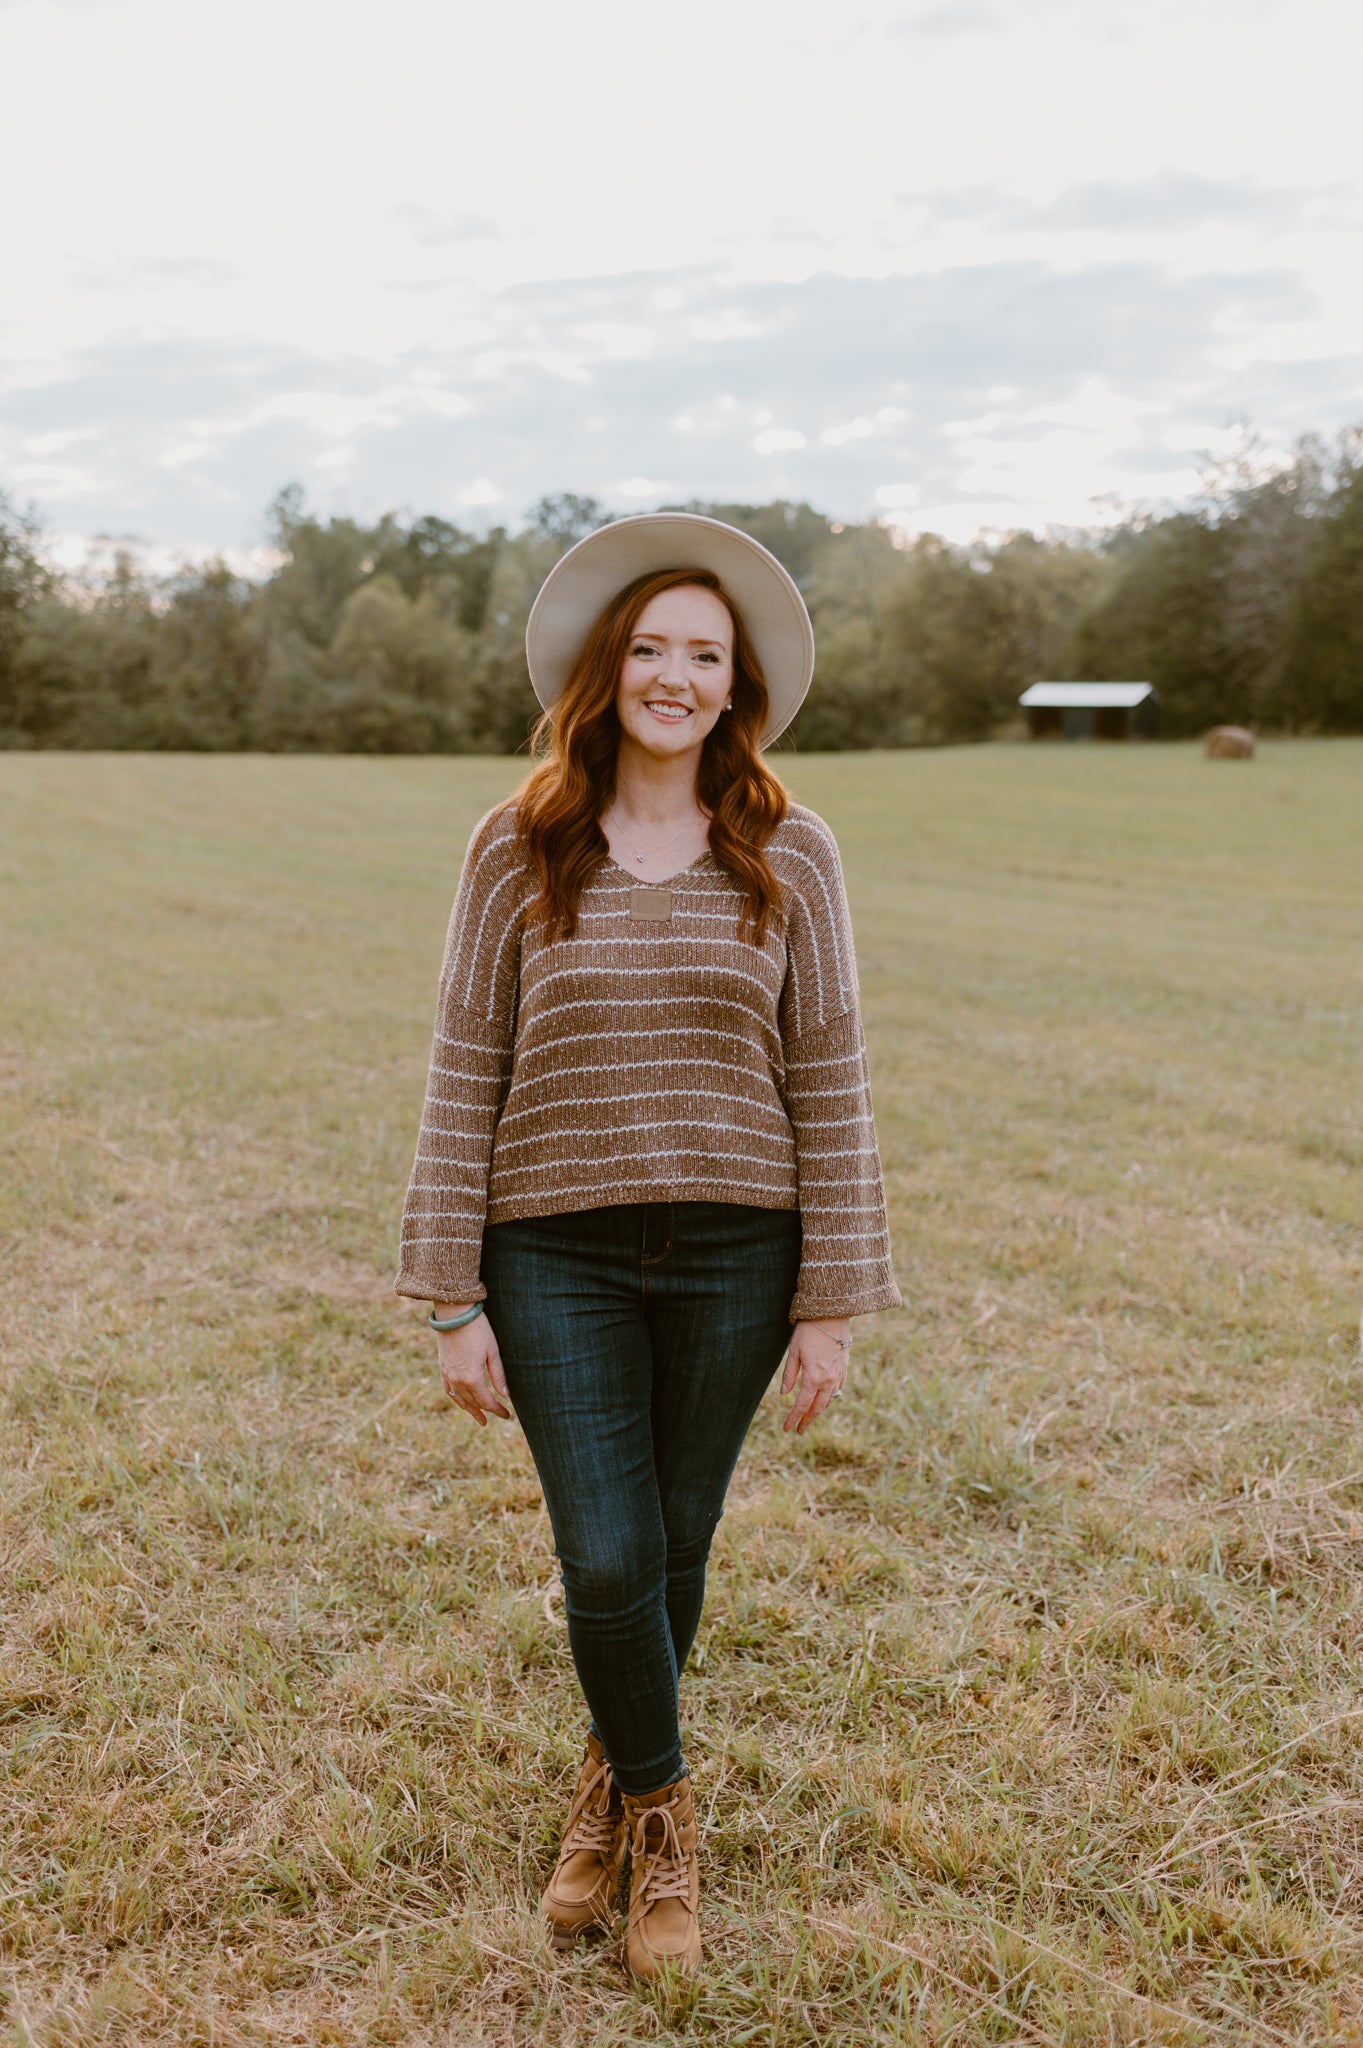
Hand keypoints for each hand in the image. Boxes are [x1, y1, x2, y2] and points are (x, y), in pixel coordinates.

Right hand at [433, 1304, 510, 1425]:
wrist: (454, 1314)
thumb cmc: (478, 1330)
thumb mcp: (493, 1352)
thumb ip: (498, 1376)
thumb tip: (505, 1395)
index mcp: (472, 1378)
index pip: (487, 1401)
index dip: (497, 1410)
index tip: (507, 1415)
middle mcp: (458, 1380)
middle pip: (473, 1402)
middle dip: (486, 1411)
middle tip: (496, 1418)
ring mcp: (448, 1375)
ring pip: (459, 1399)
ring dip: (470, 1410)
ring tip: (479, 1419)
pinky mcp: (442, 1368)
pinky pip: (448, 1390)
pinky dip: (457, 1399)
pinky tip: (461, 1401)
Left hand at [781, 1318, 850, 1433]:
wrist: (831, 1315)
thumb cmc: (808, 1331)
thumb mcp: (793, 1352)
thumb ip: (789, 1375)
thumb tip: (784, 1394)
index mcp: (813, 1378)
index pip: (801, 1405)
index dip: (793, 1418)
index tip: (787, 1429)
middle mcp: (828, 1380)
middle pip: (817, 1408)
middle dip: (807, 1420)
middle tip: (799, 1430)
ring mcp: (838, 1374)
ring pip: (829, 1400)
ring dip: (819, 1410)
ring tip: (810, 1416)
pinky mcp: (844, 1367)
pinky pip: (838, 1388)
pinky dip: (831, 1397)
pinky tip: (826, 1399)